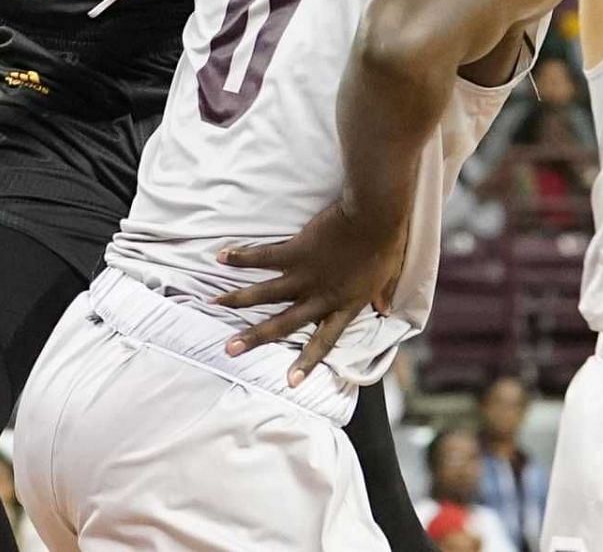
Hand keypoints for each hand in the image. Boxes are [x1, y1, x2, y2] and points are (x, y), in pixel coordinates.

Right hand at [208, 199, 408, 383]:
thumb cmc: (385, 246)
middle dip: (255, 337)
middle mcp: (320, 297)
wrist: (373, 219)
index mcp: (344, 306)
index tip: (291, 382)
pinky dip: (242, 257)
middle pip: (283, 324)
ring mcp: (305, 275)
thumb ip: (381, 296)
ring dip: (238, 299)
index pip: (324, 342)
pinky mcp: (294, 251)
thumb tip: (385, 308)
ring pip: (266, 293)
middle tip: (230, 348)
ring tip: (215, 303)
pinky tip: (222, 257)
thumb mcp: (387, 277)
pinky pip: (264, 257)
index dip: (307, 362)